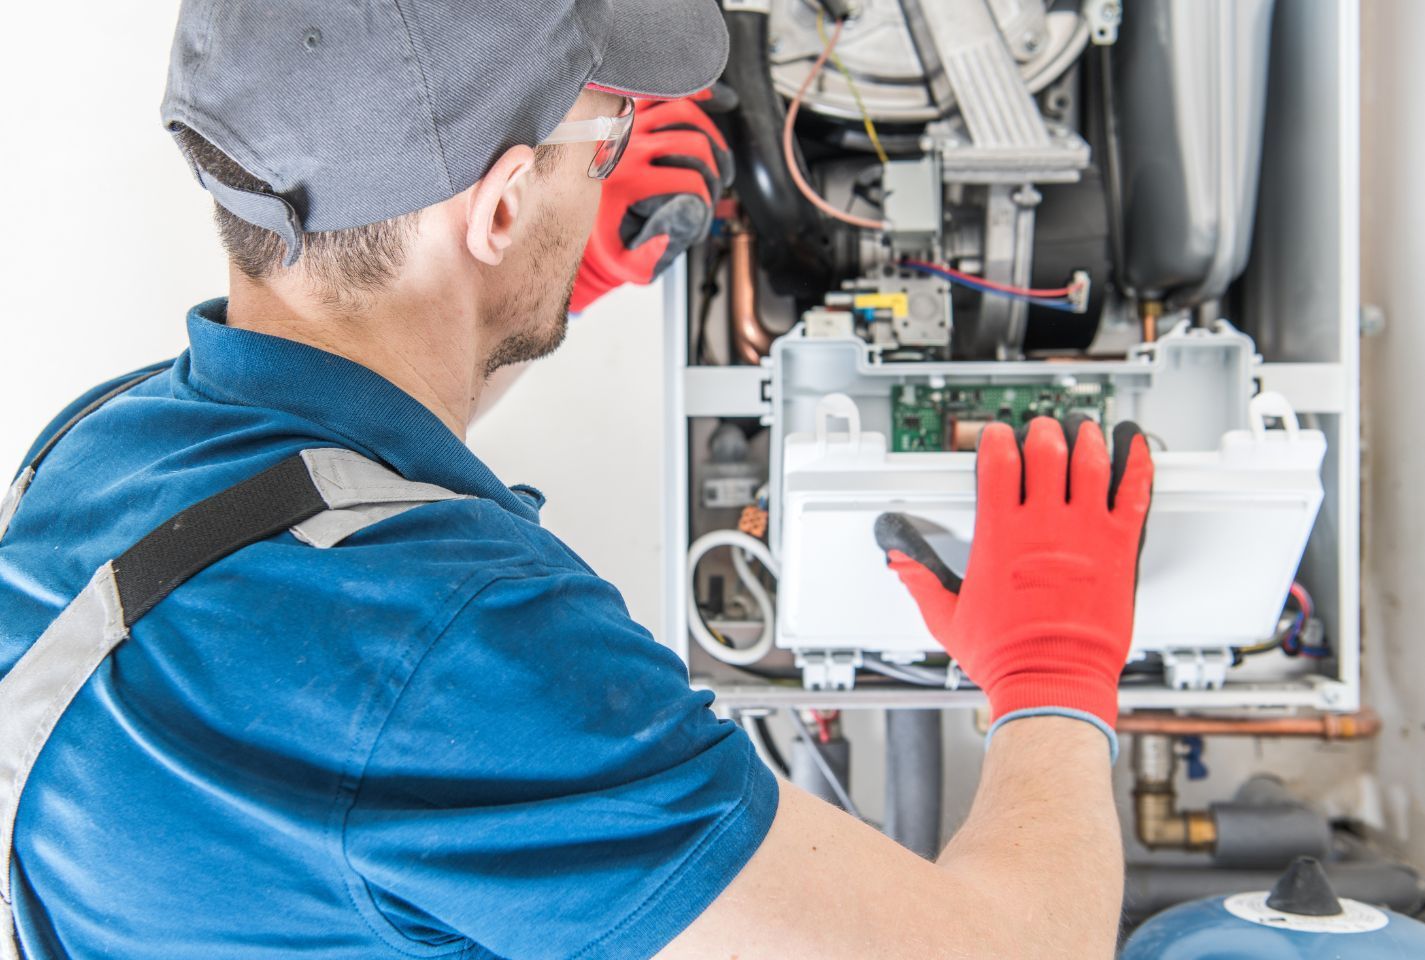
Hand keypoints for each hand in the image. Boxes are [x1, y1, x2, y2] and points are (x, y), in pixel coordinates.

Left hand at [570, 96, 732, 312]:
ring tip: (715, 158)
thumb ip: (652, 256)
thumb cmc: (605, 236)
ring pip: (683, 111)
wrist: (570, 214)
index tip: (705, 208)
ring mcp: (627, 125)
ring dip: (710, 134)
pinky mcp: (628, 112)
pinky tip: (710, 102)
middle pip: (693, 143)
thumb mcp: (625, 259)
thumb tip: (677, 230)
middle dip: (713, 169)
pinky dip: (691, 93)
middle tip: (714, 186)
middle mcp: (626, 148)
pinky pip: (663, 92)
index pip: (689, 181)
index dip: (707, 198)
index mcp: (627, 182)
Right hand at [874, 417, 1152, 751]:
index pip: (997, 462)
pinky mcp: (1119, 548)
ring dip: (1085, 438)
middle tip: (1041, 430)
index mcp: (1000, 535)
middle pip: (1045, 450)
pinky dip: (1136, 464)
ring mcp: (1085, 533)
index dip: (995, 439)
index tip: (996, 436)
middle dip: (1041, 432)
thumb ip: (921, 581)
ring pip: (1089, 462)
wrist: (1052, 682)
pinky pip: (1134, 493)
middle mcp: (1043, 526)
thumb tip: (899, 561)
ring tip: (1082, 429)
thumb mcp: (947, 618)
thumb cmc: (1006, 656)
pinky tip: (1134, 447)